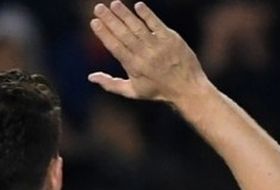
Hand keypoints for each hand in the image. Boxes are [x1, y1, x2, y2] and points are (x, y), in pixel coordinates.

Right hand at [88, 1, 209, 104]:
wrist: (188, 90)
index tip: (94, 22)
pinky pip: (157, 25)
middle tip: (98, 7)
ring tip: (115, 4)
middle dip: (110, 19)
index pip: (115, 46)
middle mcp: (144, 55)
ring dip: (125, 14)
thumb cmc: (159, 91)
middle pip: (123, 34)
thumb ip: (111, 84)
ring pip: (138, 27)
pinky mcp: (172, 40)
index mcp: (134, 66)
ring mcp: (158, 46)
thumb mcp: (134, 92)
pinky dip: (147, 15)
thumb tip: (90, 77)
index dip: (103, 34)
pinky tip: (138, 6)